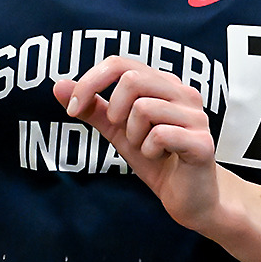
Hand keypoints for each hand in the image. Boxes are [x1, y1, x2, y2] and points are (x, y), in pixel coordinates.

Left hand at [54, 58, 222, 231]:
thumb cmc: (157, 159)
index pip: (120, 64)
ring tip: (146, 147)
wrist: (189, 197)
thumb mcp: (117, 132)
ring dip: (133, 135)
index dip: (89, 82)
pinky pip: (160, 135)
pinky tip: (160, 157)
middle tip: (122, 133)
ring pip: (144, 107)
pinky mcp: (202, 142)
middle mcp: (183, 92)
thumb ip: (93, 108)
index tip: (73, 109)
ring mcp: (195, 116)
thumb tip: (58, 85)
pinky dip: (148, 150)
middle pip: (132, 79)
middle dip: (114, 111)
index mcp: (163, 83)